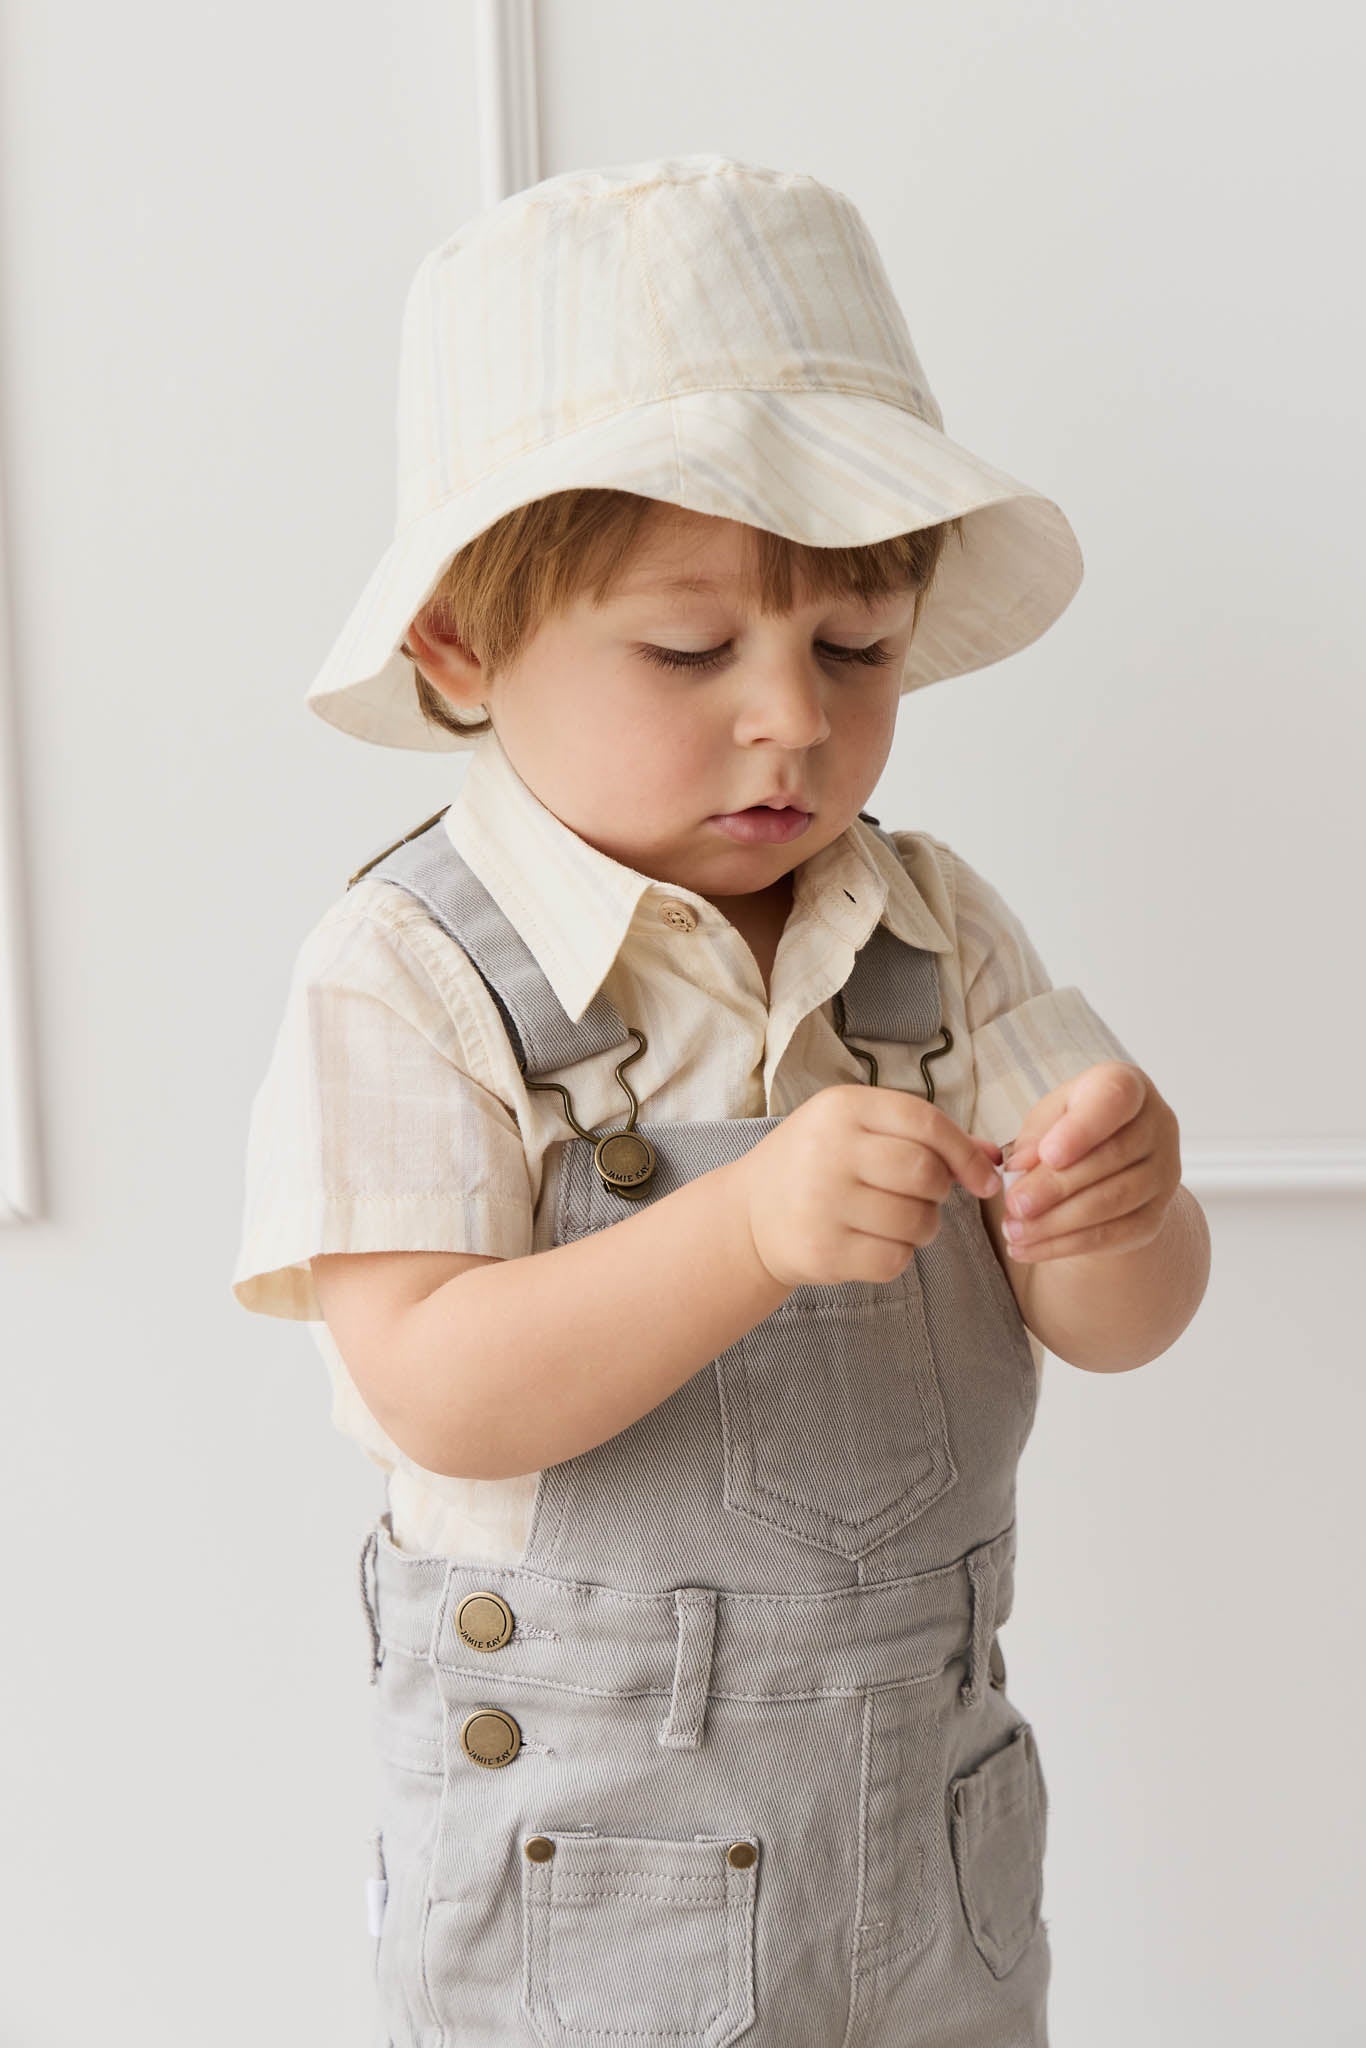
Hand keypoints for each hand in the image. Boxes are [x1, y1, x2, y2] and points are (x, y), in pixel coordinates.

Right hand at [738, 1083, 1003, 1289]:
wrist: (750, 1215)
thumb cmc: (818, 1165)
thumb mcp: (860, 1131)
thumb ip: (926, 1138)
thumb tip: (995, 1159)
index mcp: (842, 1108)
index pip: (926, 1122)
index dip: (965, 1153)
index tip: (985, 1181)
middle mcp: (829, 1150)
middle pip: (925, 1173)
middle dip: (939, 1192)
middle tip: (923, 1197)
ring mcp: (822, 1203)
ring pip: (917, 1221)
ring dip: (922, 1227)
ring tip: (895, 1220)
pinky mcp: (822, 1251)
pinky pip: (895, 1260)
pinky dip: (897, 1255)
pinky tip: (872, 1242)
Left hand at [998, 1062, 1181, 1262]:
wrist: (1107, 1163)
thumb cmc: (1070, 1127)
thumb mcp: (1048, 1118)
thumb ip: (1036, 1136)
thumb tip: (1019, 1168)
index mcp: (1129, 1087)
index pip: (1115, 1099)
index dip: (1082, 1129)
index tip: (1048, 1155)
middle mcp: (1158, 1127)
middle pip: (1110, 1159)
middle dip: (1055, 1186)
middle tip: (1013, 1205)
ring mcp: (1164, 1174)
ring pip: (1111, 1202)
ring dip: (1056, 1222)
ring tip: (1013, 1230)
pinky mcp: (1155, 1216)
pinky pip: (1112, 1236)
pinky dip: (1064, 1246)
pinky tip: (1027, 1249)